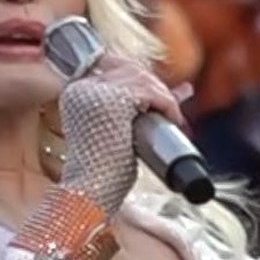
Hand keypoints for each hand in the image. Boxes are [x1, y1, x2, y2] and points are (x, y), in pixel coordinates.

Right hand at [58, 53, 183, 213]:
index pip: (114, 66)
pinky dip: (167, 103)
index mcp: (76, 91)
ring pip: (143, 79)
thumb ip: (141, 106)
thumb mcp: (119, 129)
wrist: (91, 193)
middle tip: (170, 110)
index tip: (158, 97)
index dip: (141, 79)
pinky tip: (172, 118)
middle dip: (156, 87)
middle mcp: (82, 87)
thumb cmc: (104, 171)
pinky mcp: (113, 102)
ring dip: (164, 96)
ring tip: (172, 118)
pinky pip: (150, 92)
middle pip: (130, 70)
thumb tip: (184, 88)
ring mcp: (95, 92)